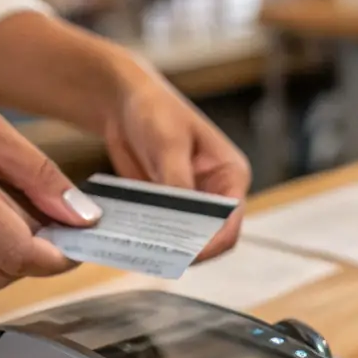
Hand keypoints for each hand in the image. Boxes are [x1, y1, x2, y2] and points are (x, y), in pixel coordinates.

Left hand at [103, 67, 250, 260]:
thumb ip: (176, 180)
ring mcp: (191, 202)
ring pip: (186, 238)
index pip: (232, 221)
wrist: (125, 102)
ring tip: (144, 249)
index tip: (188, 254)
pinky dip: (151, 237)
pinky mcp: (167, 207)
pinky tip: (133, 240)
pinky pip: (163, 230)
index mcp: (230, 174)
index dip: (213, 242)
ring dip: (168, 244)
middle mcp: (216, 192)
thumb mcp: (168, 143)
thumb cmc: (156, 110)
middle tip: (160, 255)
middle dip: (190, 247)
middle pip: (212, 236)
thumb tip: (178, 218)